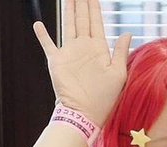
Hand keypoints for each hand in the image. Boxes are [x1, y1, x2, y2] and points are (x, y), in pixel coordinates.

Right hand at [33, 0, 133, 128]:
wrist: (83, 115)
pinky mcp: (57, 61)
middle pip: (82, 18)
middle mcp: (84, 48)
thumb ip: (121, 53)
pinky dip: (43, 35)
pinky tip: (38, 25)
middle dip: (81, 3)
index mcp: (99, 49)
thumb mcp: (118, 75)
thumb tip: (128, 33)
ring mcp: (70, 53)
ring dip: (67, 10)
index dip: (94, 6)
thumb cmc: (104, 99)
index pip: (96, 21)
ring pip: (68, 24)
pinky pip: (48, 44)